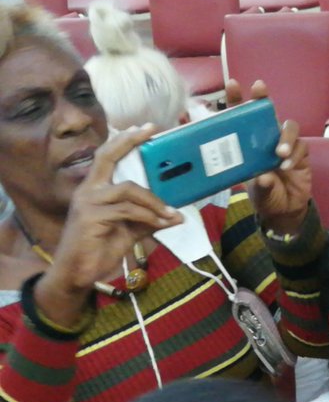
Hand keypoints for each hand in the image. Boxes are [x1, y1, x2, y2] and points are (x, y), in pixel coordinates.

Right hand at [36, 126, 181, 324]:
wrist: (78, 274)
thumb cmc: (100, 248)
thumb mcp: (130, 230)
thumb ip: (150, 220)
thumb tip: (177, 216)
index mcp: (95, 189)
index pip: (108, 156)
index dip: (125, 140)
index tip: (146, 128)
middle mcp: (88, 190)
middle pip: (107, 156)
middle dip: (130, 141)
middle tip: (151, 131)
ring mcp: (87, 202)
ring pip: (129, 190)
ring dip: (155, 201)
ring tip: (171, 213)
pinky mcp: (91, 217)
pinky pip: (128, 210)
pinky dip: (149, 216)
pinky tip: (161, 223)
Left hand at [224, 79, 310, 234]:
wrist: (286, 211)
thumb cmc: (265, 197)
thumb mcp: (256, 194)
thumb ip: (259, 186)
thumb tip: (263, 177)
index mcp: (248, 145)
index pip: (240, 119)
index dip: (236, 100)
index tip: (232, 84)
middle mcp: (266, 139)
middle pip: (266, 113)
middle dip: (262, 98)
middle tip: (259, 87)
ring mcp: (285, 144)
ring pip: (288, 127)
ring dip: (284, 137)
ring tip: (278, 153)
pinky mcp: (301, 152)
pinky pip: (301, 146)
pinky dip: (294, 155)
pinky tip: (287, 166)